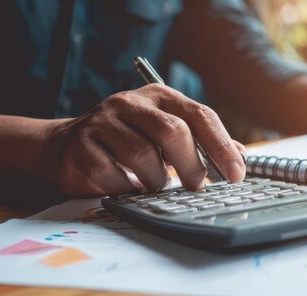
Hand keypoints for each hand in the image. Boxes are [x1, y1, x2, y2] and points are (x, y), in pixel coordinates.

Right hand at [43, 84, 245, 195]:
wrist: (66, 147)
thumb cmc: (129, 143)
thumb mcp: (167, 136)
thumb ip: (203, 144)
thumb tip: (240, 157)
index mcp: (160, 97)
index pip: (200, 115)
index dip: (222, 146)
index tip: (236, 174)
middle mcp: (131, 102)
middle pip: (173, 131)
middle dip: (191, 165)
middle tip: (196, 185)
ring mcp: (103, 122)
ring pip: (143, 155)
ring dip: (157, 180)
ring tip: (157, 186)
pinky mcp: (81, 146)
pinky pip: (112, 173)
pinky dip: (126, 188)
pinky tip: (128, 188)